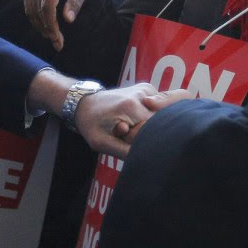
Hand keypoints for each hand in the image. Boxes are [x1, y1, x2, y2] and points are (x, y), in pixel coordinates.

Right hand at [21, 0, 90, 50]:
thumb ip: (75, 2)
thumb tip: (68, 20)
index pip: (48, 5)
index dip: (51, 24)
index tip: (58, 38)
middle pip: (39, 10)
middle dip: (48, 29)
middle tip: (58, 43)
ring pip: (31, 11)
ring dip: (41, 27)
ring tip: (52, 38)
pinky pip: (28, 7)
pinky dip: (35, 20)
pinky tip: (44, 28)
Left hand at [75, 84, 194, 156]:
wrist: (84, 103)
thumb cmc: (91, 125)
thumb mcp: (102, 143)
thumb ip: (125, 152)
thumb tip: (149, 159)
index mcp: (131, 106)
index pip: (154, 131)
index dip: (144, 140)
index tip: (125, 137)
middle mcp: (144, 94)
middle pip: (161, 122)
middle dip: (148, 132)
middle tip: (125, 131)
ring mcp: (148, 89)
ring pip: (163, 115)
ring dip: (151, 124)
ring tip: (129, 124)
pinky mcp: (149, 89)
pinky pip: (159, 109)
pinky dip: (151, 117)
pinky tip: (136, 118)